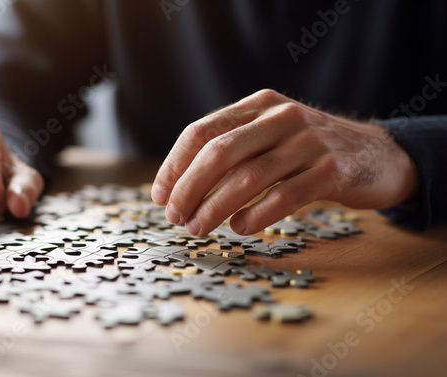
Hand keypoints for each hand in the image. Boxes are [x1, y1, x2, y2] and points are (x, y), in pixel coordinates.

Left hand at [152, 89, 418, 235]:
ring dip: (214, 207)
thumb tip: (180, 185)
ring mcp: (309, 142)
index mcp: (259, 106)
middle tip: (175, 216)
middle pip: (218, 153)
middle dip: (188, 188)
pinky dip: (255, 215)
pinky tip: (240, 227)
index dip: (174, 165)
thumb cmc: (312, 152)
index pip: (201, 131)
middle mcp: (281, 117)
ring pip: (247, 177)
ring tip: (198, 228)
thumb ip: (235, 150)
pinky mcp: (332, 170)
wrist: (380, 156)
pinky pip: (283, 197)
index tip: (160, 195)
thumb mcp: (273, 136)